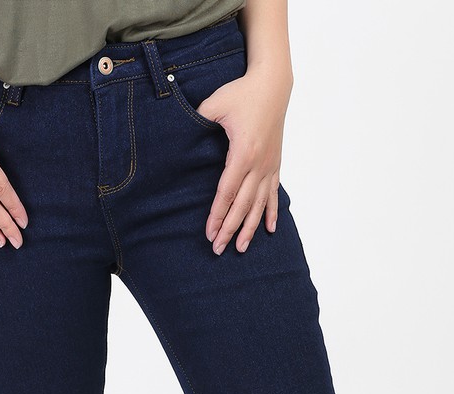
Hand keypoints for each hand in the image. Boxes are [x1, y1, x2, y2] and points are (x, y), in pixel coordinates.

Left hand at [196, 66, 292, 253]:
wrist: (273, 84)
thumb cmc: (242, 93)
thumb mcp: (215, 103)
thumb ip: (198, 119)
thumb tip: (179, 133)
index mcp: (243, 153)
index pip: (227, 192)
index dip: (217, 215)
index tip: (210, 233)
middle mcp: (258, 165)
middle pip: (242, 206)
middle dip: (229, 229)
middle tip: (218, 249)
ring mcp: (269, 166)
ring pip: (258, 205)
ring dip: (250, 229)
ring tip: (241, 249)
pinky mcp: (275, 164)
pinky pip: (273, 194)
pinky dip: (271, 213)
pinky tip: (269, 230)